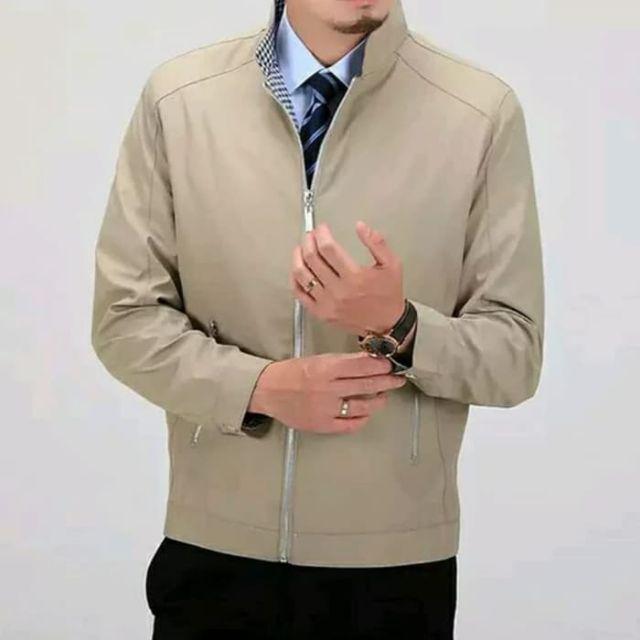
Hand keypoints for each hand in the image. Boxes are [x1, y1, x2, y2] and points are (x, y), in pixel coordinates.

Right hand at [248, 352, 407, 433]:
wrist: (268, 391)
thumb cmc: (292, 372)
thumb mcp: (317, 360)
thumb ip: (341, 363)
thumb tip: (368, 362)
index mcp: (326, 368)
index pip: (362, 366)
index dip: (380, 365)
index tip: (390, 364)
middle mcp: (328, 389)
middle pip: (367, 385)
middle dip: (386, 382)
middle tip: (397, 379)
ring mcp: (326, 409)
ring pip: (363, 407)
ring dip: (378, 401)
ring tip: (383, 397)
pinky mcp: (323, 425)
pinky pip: (350, 425)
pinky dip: (362, 420)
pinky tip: (367, 414)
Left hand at [290, 220, 404, 335]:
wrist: (386, 324)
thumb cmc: (388, 294)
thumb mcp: (391, 264)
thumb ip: (377, 243)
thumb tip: (360, 226)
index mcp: (355, 277)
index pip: (328, 249)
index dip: (322, 234)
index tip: (322, 229)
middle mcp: (338, 291)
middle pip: (312, 259)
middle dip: (308, 241)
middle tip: (310, 235)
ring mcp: (327, 303)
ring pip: (301, 275)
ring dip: (297, 257)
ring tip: (301, 248)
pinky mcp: (320, 313)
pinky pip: (300, 293)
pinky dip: (295, 278)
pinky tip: (298, 269)